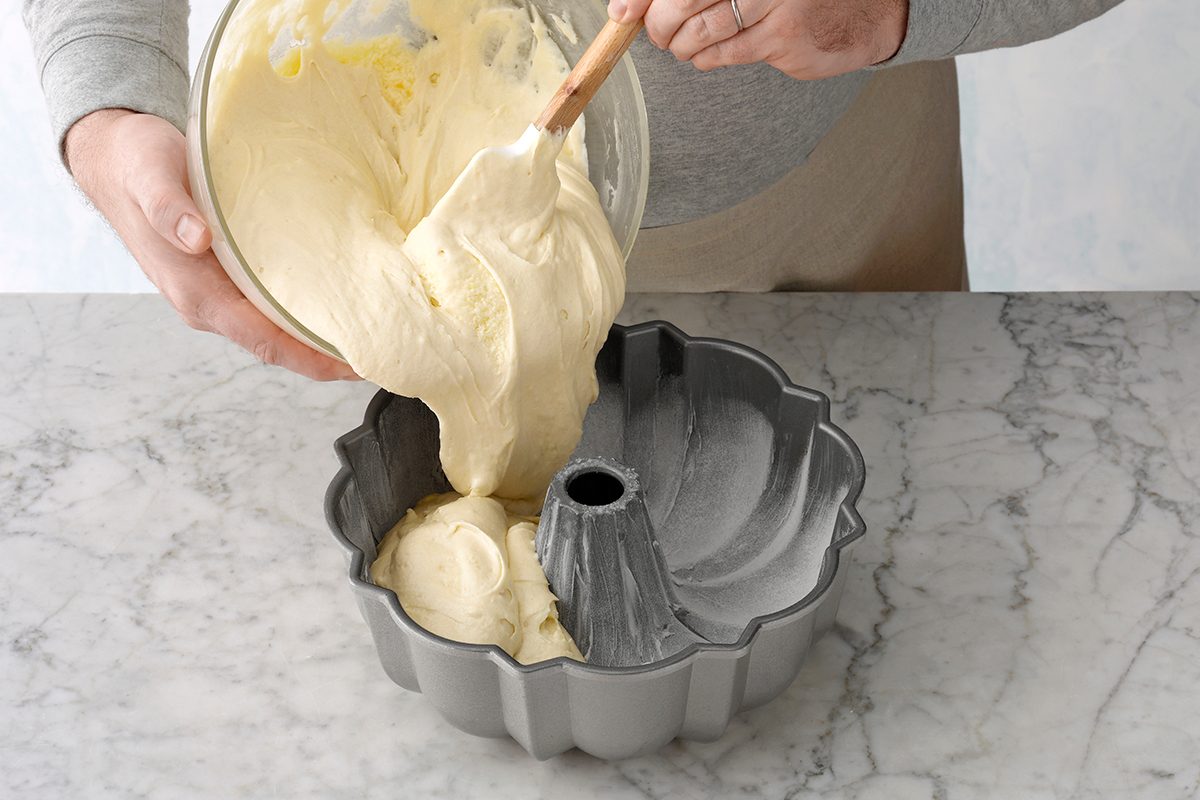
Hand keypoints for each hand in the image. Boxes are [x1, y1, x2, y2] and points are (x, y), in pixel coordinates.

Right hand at [65, 109, 357, 380]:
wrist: (115, 157)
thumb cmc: (134, 165)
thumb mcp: (149, 176)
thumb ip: (170, 208)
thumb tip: (197, 238)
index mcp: (196, 293)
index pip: (263, 342)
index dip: (311, 359)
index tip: (356, 365)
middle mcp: (210, 302)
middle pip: (280, 347)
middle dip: (329, 358)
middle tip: (385, 353)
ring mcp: (220, 294)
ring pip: (278, 330)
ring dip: (322, 338)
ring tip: (373, 333)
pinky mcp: (229, 277)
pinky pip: (274, 307)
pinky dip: (309, 312)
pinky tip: (341, 303)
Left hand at [609, 0, 907, 78]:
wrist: (871, 7)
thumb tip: (637, 3)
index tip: (623, 12)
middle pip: (683, 3)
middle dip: (659, 24)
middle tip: (657, 31)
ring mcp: (776, 7)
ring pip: (701, 34)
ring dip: (681, 44)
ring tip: (681, 42)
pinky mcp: (785, 42)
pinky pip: (726, 56)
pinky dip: (706, 58)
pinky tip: (707, 53)